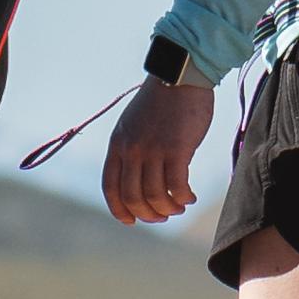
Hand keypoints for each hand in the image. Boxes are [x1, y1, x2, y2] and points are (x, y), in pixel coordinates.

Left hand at [100, 68, 219, 228]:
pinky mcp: (176, 149)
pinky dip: (183, 197)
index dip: (119, 209)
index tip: (131, 220)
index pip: (110, 187)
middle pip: (132, 197)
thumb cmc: (161, 103)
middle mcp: (131, 149)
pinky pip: (177, 186)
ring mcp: (153, 150)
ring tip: (178, 207)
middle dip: (147, 214)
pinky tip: (189, 197)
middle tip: (162, 217)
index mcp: (117, 145)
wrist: (179, 77)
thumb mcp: (134, 126)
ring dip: (168, 208)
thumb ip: (132, 150)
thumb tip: (140, 181)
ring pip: (155, 195)